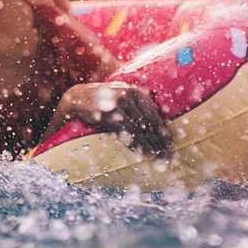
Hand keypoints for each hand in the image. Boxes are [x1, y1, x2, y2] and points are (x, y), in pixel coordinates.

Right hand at [50, 82, 171, 156]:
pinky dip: (133, 144)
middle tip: (165, 154)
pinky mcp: (107, 117)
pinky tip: (140, 153)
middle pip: (147, 123)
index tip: (169, 143)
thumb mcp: (122, 90)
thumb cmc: (103, 96)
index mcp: (134, 91)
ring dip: (148, 145)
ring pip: (138, 130)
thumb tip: (160, 109)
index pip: (153, 113)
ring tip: (155, 156)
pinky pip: (124, 133)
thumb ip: (139, 96)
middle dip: (157, 141)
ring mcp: (117, 107)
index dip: (162, 130)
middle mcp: (127, 97)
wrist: (78, 97)